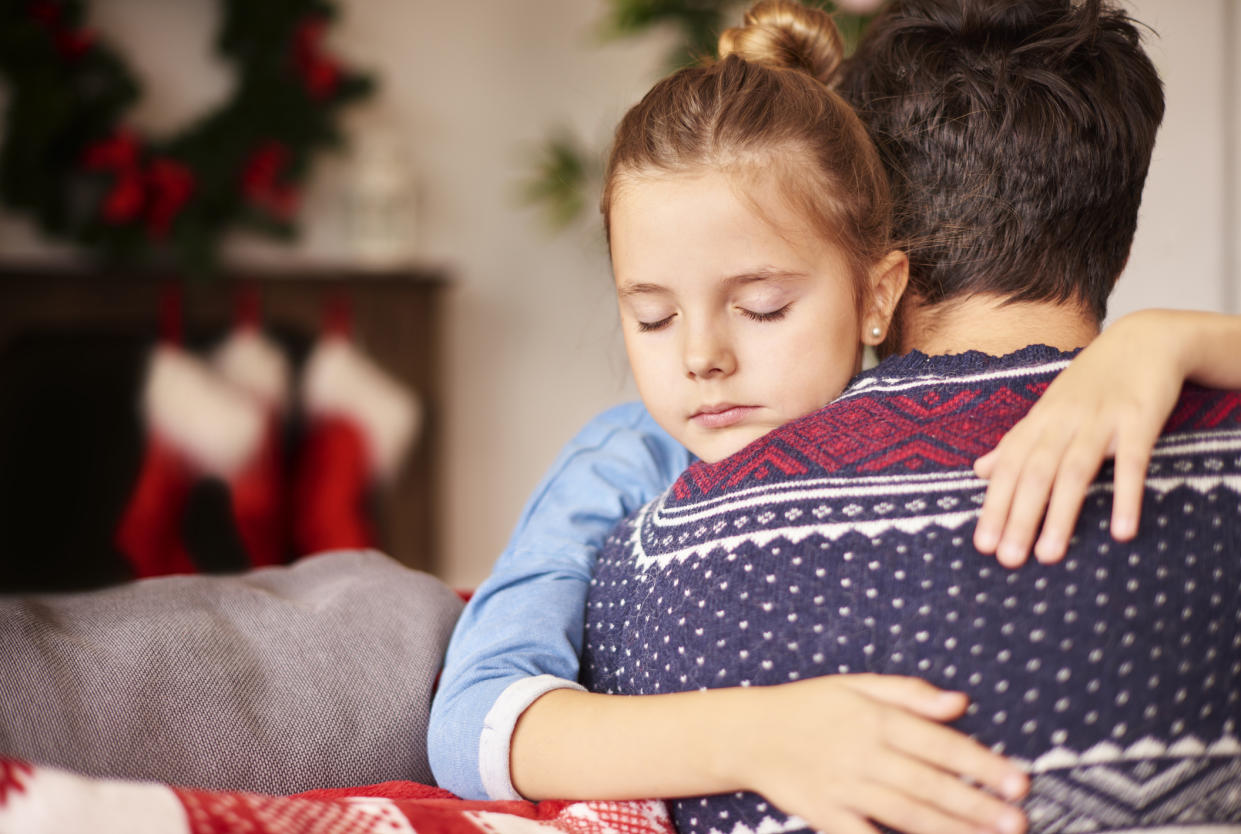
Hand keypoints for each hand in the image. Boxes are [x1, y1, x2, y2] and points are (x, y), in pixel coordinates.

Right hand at [732, 675, 1027, 833]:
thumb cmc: (808, 706)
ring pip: (904, 813)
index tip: (1017, 780)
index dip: (980, 762)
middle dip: (975, 804)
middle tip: (1017, 820)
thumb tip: (959, 702)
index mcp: (874, 718)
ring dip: (950, 830)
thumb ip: (909, 693)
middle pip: (927, 783)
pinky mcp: (825, 814)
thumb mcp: (856, 685)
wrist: (748, 733)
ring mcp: (843, 786)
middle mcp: (862, 753)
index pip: (938, 742)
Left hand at [972, 311, 1186, 566]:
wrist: (1142, 341)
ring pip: (1073, 471)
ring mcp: (1100, 421)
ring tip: (1048, 556)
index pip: (1008, 468)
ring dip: (1060, 515)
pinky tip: (1121, 531)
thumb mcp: (1047, 410)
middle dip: (1019, 517)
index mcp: (1038, 423)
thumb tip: (978, 471)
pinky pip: (1132, 463)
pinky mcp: (1139, 421)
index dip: (994, 506)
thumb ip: (1016, 443)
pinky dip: (1125, 496)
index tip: (982, 545)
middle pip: (1034, 473)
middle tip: (1008, 560)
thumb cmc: (1090, 384)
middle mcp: (1062, 422)